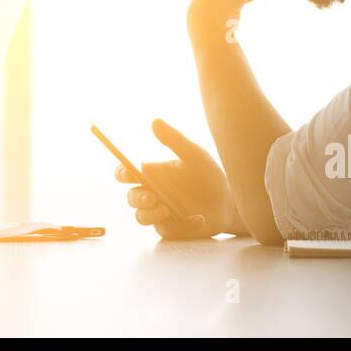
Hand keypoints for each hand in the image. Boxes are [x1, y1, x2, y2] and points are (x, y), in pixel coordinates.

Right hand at [115, 119, 243, 239]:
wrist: (229, 203)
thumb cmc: (209, 176)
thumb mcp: (194, 155)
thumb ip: (174, 140)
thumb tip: (154, 121)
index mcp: (152, 174)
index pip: (126, 174)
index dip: (122, 173)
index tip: (128, 173)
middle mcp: (152, 194)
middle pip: (131, 197)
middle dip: (137, 197)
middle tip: (151, 196)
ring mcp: (159, 213)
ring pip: (141, 217)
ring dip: (149, 214)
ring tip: (166, 209)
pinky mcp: (170, 229)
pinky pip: (164, 229)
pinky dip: (179, 225)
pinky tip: (198, 219)